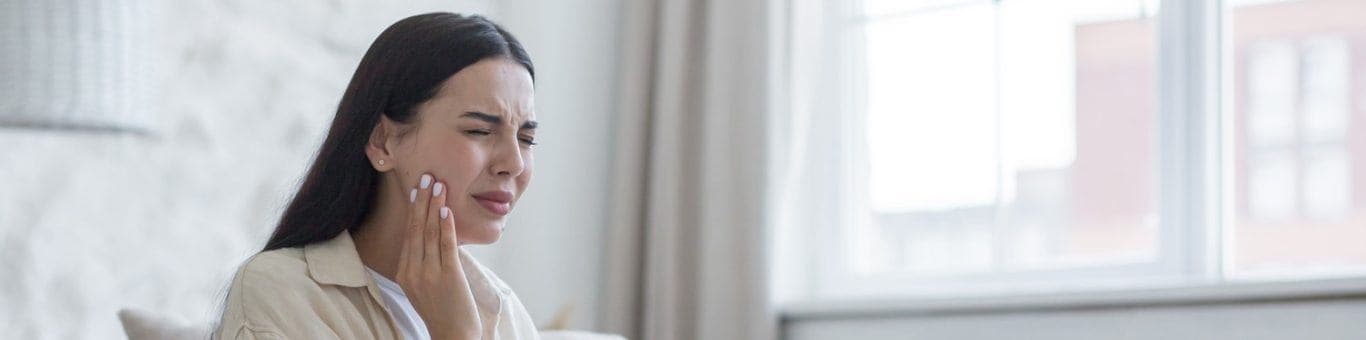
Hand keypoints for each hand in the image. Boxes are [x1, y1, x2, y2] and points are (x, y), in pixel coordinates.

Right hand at [396, 173, 481, 338]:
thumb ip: (423, 264)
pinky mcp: (448, 276)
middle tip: (426, 176)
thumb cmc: (443, 310)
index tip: (416, 189)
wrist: (453, 335)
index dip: (413, 210)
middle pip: (416, 229)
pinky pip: (445, 245)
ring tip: (438, 185)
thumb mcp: (424, 286)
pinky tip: (446, 209)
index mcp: (404, 273)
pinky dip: (446, 225)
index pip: (408, 235)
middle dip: (421, 200)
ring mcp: (429, 274)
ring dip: (434, 206)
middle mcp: (412, 271)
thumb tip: (432, 236)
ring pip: (429, 233)